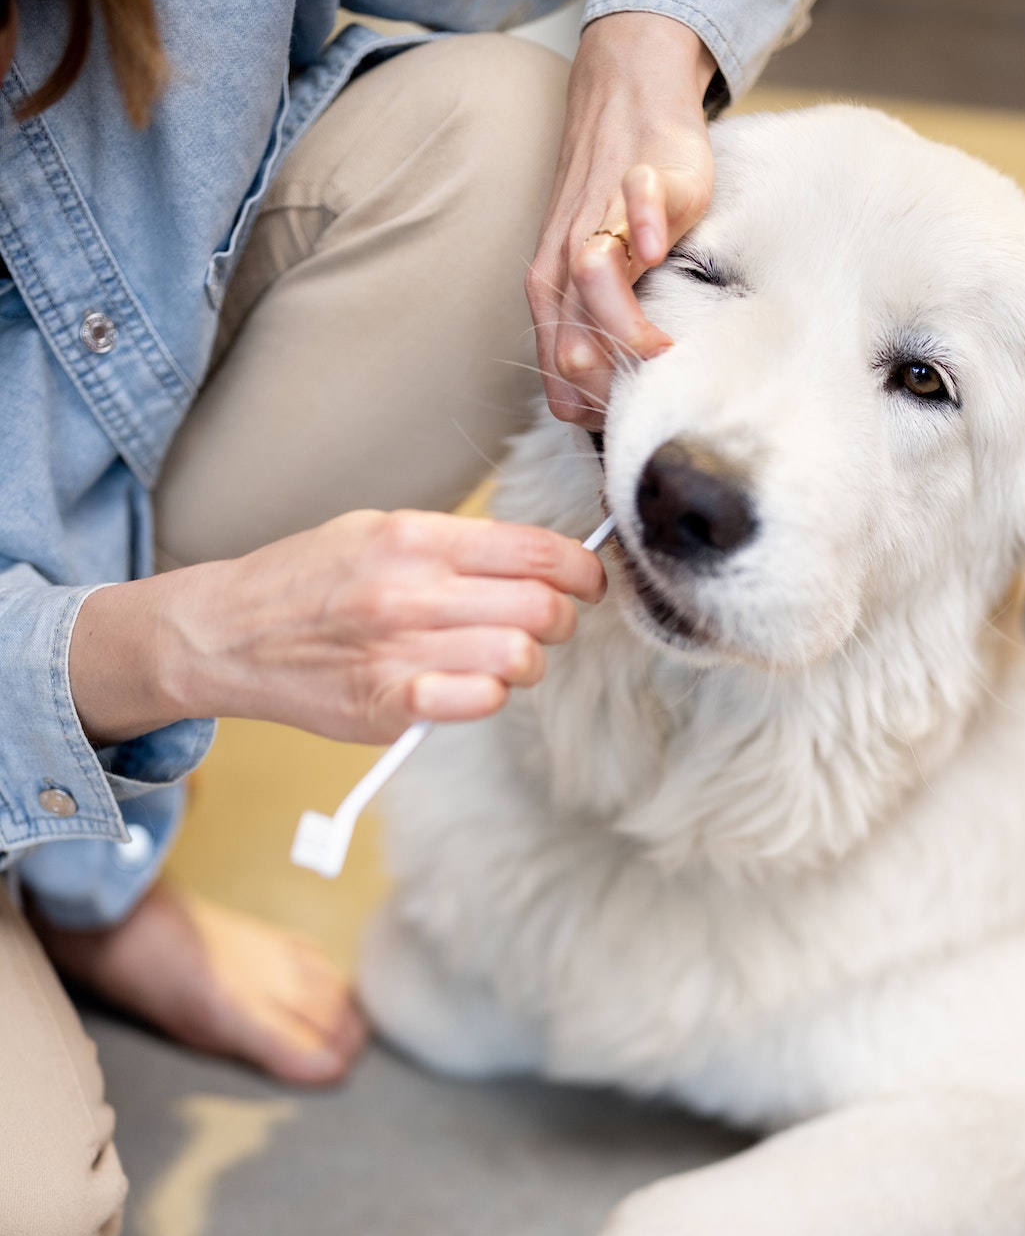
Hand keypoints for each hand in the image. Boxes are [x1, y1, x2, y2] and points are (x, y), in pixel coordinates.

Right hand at [69, 508, 606, 746]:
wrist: (224, 633)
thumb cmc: (307, 582)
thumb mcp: (375, 531)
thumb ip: (453, 545)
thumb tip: (535, 558)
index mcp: (414, 536)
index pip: (534, 550)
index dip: (580, 570)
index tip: (588, 582)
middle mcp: (410, 589)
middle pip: (541, 607)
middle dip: (561, 620)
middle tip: (547, 625)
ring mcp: (399, 648)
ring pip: (520, 657)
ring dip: (526, 662)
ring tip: (502, 658)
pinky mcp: (387, 703)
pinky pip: (478, 701)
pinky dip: (488, 695)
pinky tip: (470, 687)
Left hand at [528, 12, 716, 429]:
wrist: (627, 100)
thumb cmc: (619, 202)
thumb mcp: (599, 276)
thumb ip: (596, 332)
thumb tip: (605, 406)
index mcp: (552, 293)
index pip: (559, 375)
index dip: (594, 407)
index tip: (632, 416)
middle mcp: (565, 260)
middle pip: (572, 337)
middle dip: (610, 379)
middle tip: (652, 393)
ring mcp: (602, 215)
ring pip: (592, 276)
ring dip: (623, 321)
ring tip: (664, 348)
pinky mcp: (643, 173)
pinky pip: (636, 198)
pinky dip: (642, 223)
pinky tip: (656, 250)